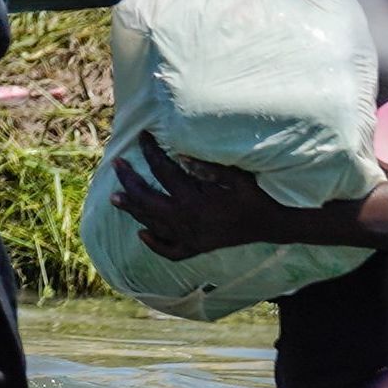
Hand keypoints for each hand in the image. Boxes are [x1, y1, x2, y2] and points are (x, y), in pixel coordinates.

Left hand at [108, 137, 288, 260]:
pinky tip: (142, 234)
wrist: (271, 225)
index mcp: (194, 200)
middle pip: (147, 200)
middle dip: (129, 180)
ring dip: (133, 209)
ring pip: (152, 224)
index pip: (163, 171)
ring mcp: (190, 238)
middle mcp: (186, 221)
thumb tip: (179, 156)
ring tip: (115, 197)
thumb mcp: (235, 176)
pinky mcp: (197, 248)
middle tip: (116, 164)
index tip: (142, 136)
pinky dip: (154, 243)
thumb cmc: (253, 196)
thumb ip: (206, 167)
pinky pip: (170, 251)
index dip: (150, 151)